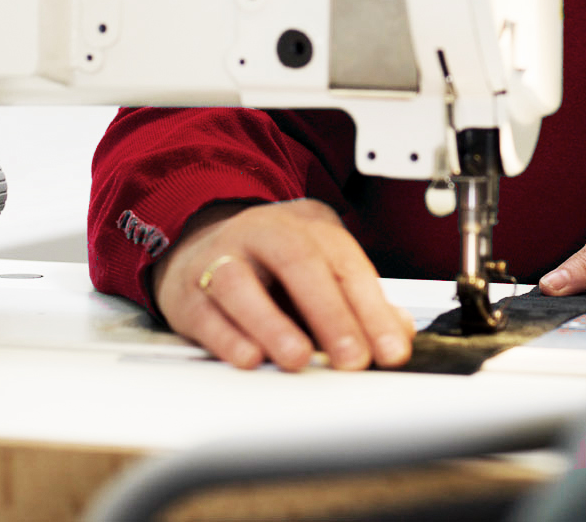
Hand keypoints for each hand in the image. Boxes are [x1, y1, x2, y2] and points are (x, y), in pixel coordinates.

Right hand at [151, 198, 413, 371]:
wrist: (198, 242)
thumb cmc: (269, 264)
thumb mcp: (319, 270)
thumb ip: (358, 300)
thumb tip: (398, 332)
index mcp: (307, 227)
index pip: (346, 262)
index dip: (373, 308)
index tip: (391, 350)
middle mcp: (264, 233)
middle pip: (299, 262)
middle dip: (331, 313)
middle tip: (352, 359)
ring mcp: (221, 257)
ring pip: (242, 283)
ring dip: (272, 324)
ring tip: (297, 359)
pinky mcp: (187, 290)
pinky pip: (205, 311)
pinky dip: (228, 338)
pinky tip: (249, 358)